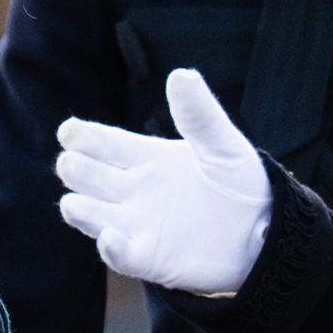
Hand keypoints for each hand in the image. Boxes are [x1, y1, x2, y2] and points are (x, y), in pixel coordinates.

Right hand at [57, 67, 270, 293]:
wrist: (264, 233)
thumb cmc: (241, 184)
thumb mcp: (223, 144)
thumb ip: (199, 114)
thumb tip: (180, 74)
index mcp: (146, 157)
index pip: (103, 143)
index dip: (82, 136)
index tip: (68, 131)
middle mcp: (133, 190)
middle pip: (89, 177)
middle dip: (75, 169)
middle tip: (71, 163)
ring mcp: (135, 225)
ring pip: (93, 215)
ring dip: (80, 210)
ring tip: (74, 203)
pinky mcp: (147, 258)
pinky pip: (120, 255)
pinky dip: (111, 248)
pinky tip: (110, 237)